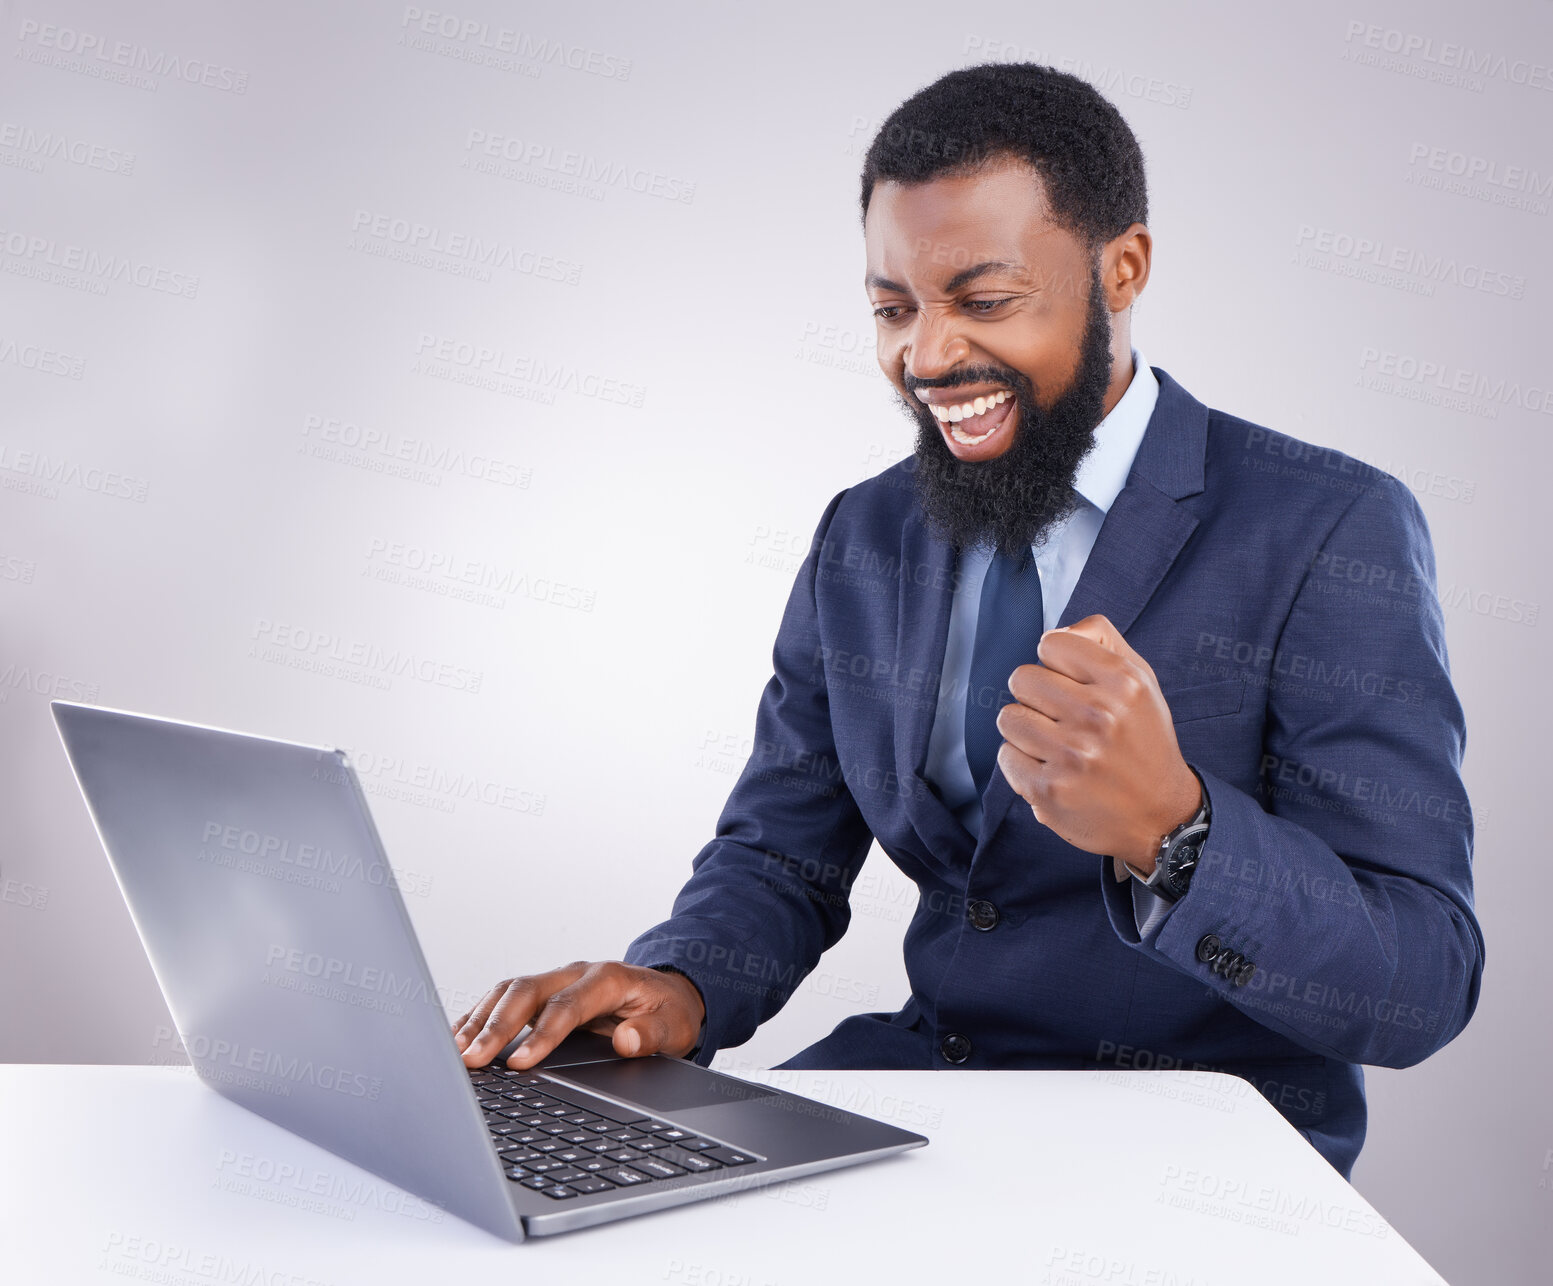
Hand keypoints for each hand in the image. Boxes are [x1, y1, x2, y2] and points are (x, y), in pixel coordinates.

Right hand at [451, 960, 706, 1068]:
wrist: (668, 993)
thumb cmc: (668, 1011)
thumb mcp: (673, 1026)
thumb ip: (652, 1034)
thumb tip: (628, 1040)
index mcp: (607, 980)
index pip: (566, 1007)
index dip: (541, 1035)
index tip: (518, 1063)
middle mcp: (575, 974)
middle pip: (526, 992)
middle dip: (495, 1026)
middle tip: (471, 1060)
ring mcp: (556, 980)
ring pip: (508, 991)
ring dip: (479, 1020)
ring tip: (455, 1053)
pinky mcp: (542, 992)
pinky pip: (503, 998)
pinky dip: (478, 1016)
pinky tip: (458, 1038)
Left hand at [995, 613, 1201, 868]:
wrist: (1161, 815)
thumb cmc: (1143, 742)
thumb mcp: (1141, 680)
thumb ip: (1100, 641)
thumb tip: (1056, 632)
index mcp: (1122, 683)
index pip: (1051, 643)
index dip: (1056, 664)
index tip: (1072, 684)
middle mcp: (1099, 716)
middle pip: (1022, 678)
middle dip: (1037, 697)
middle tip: (1063, 719)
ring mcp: (1072, 755)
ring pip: (1009, 717)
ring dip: (1027, 731)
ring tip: (1057, 745)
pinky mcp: (1049, 790)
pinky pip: (1006, 756)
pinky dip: (1023, 764)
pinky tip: (1053, 770)